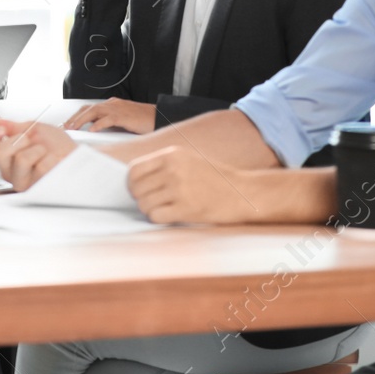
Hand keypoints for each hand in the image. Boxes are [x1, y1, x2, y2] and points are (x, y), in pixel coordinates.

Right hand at [0, 117, 76, 190]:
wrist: (78, 156)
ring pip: (20, 158)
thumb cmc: (57, 145)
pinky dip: (50, 158)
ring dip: (38, 149)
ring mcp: (21, 180)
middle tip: (31, 141)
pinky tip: (53, 162)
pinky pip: (40, 166)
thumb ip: (10, 125)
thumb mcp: (33, 128)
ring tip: (45, 153)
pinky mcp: (36, 188)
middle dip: (20, 139)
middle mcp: (8, 169)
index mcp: (4, 154)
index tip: (0, 129)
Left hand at [64, 98, 157, 134]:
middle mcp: (112, 104)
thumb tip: (94, 129)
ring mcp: (118, 109)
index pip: (90, 107)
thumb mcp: (122, 120)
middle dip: (76, 117)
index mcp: (111, 104)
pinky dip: (99, 124)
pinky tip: (92, 130)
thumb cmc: (142, 120)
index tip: (68, 123)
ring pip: (95, 111)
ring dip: (82, 120)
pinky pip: (108, 119)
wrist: (158, 116)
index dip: (78, 115)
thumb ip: (109, 122)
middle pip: (89, 108)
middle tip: (66, 126)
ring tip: (73, 127)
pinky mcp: (124, 116)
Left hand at [126, 146, 255, 224]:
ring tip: (163, 208)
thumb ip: (163, 165)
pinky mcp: (186, 209)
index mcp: (172, 155)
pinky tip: (170, 215)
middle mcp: (173, 170)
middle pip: (136, 189)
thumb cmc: (215, 178)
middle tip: (153, 201)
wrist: (242, 192)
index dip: (132, 183)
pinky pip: (155, 216)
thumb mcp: (188, 159)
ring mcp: (179, 189)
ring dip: (150, 210)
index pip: (134, 169)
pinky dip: (159, 218)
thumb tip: (135, 178)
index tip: (139, 189)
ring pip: (144, 204)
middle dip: (141, 198)